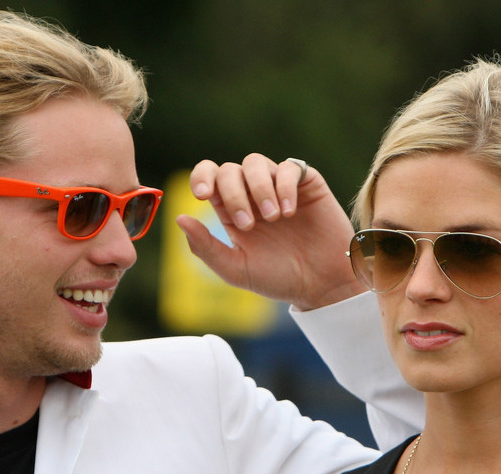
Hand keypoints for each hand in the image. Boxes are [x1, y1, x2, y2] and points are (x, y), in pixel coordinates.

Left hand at [175, 153, 363, 310]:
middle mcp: (251, 194)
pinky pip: (289, 167)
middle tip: (247, 225)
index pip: (209, 177)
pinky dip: (285, 186)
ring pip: (256, 163)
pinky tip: (290, 212)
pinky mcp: (306, 184)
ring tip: (273, 218)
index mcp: (230, 210)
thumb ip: (206, 247)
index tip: (202, 194)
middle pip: (230, 170)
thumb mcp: (236, 268)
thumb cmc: (278, 278)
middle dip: (233, 194)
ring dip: (259, 189)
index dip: (201, 177)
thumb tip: (179, 218)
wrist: (321, 284)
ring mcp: (278, 186)